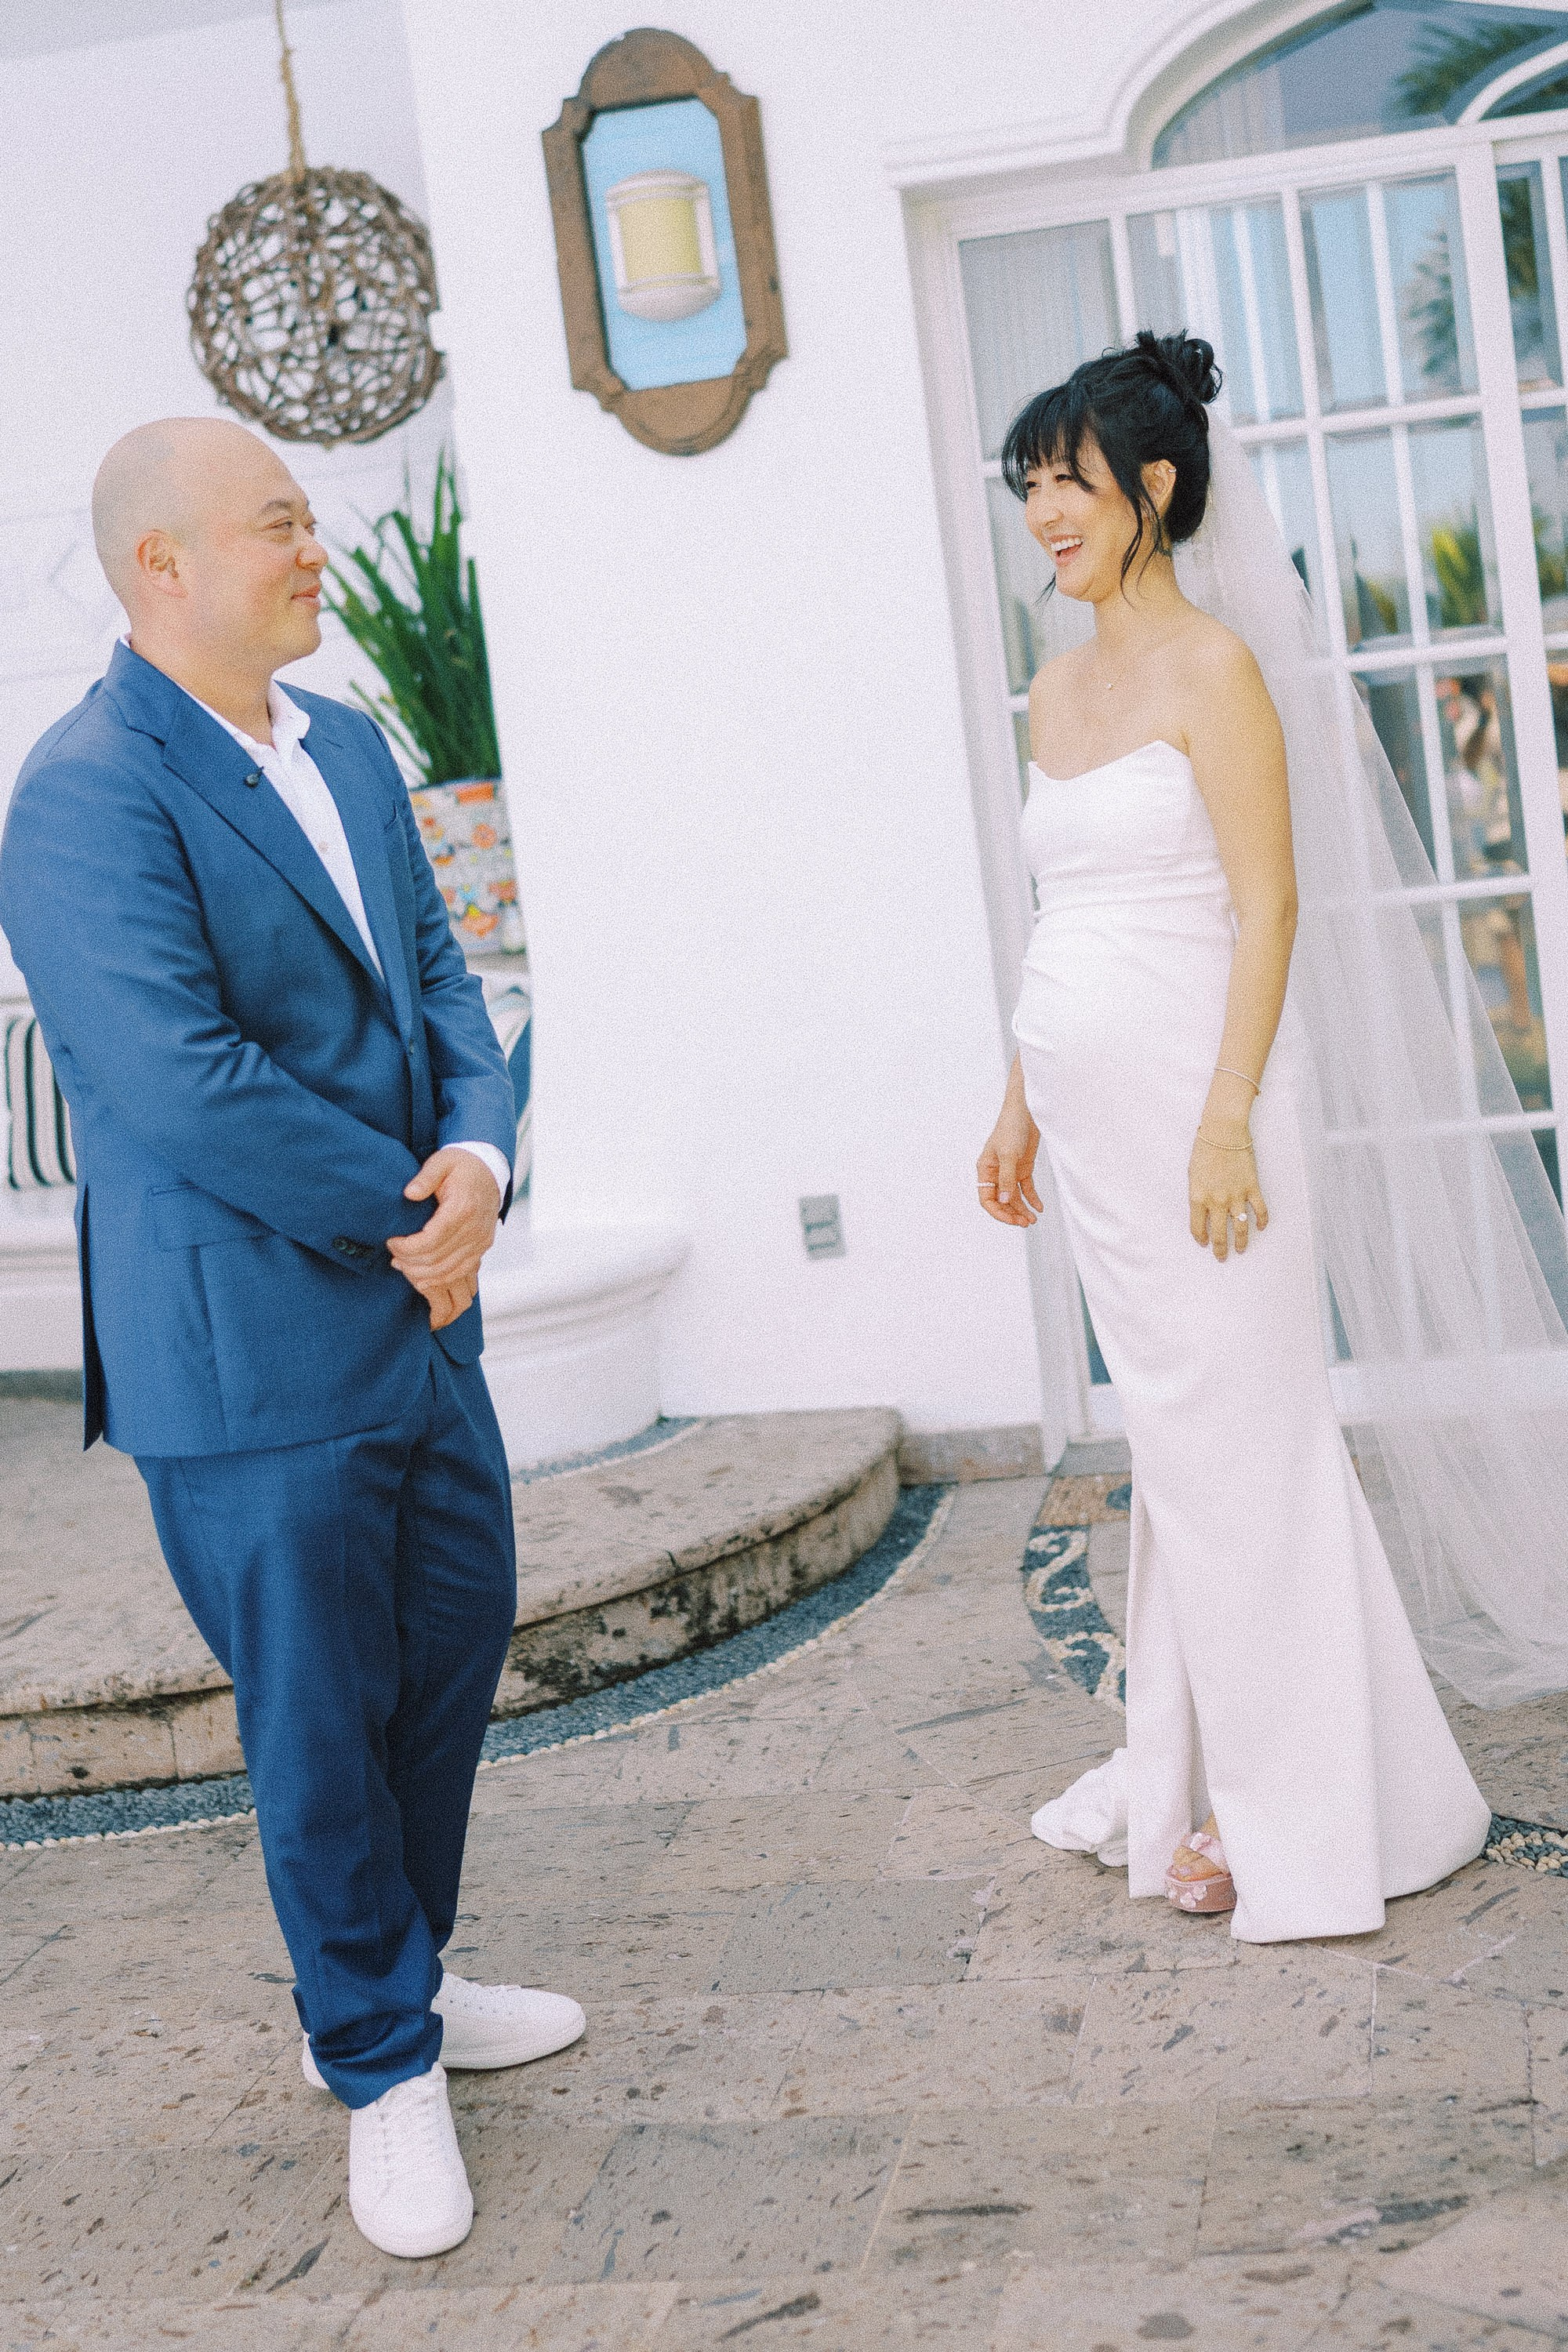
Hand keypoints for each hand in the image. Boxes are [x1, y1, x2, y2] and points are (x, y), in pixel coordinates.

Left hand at [387, 1148, 501, 1327]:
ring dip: (422, 1273)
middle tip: (393, 1255)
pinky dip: (440, 1277)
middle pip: (437, 1259)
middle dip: (410, 1262)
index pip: (431, 1240)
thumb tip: (409, 1194)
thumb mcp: (442, 1162)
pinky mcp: (482, 1247)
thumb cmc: (463, 1166)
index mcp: (462, 1208)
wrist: (490, 1172)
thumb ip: (425, 1177)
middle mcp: (475, 1229)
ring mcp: (481, 1240)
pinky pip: (461, 1271)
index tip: (391, 1242)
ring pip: (448, 1270)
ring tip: (403, 1264)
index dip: (407, 1247)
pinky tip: (423, 1274)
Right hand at [977, 1098, 1043, 1227]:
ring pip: (1014, 1197)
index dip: (998, 1212)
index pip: (987, 1198)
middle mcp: (996, 1173)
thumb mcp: (1009, 1155)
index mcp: (985, 1170)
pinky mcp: (1023, 1168)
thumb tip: (1005, 1201)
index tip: (1012, 1220)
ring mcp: (1010, 1171)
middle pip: (1001, 1201)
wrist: (1027, 1111)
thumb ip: (1007, 1179)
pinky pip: (1026, 1189)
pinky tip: (1039, 1208)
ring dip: (1022, 1209)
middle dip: (1012, 1213)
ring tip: (1033, 1219)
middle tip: (1025, 1223)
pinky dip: (1032, 1199)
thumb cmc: (1011, 1128)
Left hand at [1189, 1125, 1267, 1260]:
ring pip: (1240, 1227)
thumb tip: (1203, 1208)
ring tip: (1242, 1249)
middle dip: (1221, 1249)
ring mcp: (1236, 1196)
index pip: (1198, 1227)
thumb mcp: (1192, 1174)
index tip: (1204, 1244)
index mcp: (1198, 1198)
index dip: (1201, 1239)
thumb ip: (1198, 1194)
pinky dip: (1262, 1220)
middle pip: (1219, 1233)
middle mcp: (1217, 1201)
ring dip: (1242, 1241)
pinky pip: (1259, 1209)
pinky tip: (1261, 1227)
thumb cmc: (1204, 1150)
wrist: (1223, 1133)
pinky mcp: (1252, 1188)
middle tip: (1222, 1257)